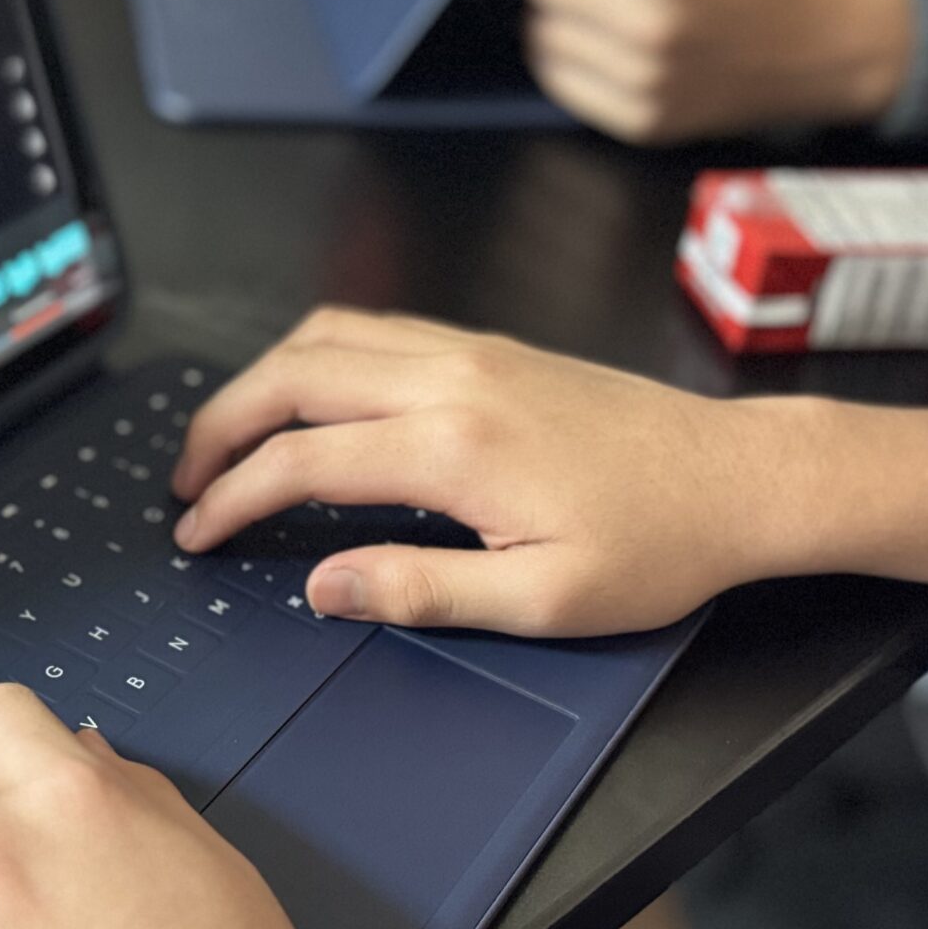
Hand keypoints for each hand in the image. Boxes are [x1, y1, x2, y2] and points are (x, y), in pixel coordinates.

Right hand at [172, 309, 927, 633]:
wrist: (742, 478)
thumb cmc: (658, 547)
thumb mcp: (542, 601)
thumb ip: (420, 591)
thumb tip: (322, 584)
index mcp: (453, 448)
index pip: (300, 462)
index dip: (231, 500)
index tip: (197, 533)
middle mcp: (451, 380)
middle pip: (291, 376)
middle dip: (219, 425)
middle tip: (185, 481)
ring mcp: (470, 351)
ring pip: (325, 336)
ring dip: (260, 381)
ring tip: (230, 438)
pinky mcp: (490, 346)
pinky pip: (372, 327)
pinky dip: (313, 355)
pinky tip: (308, 398)